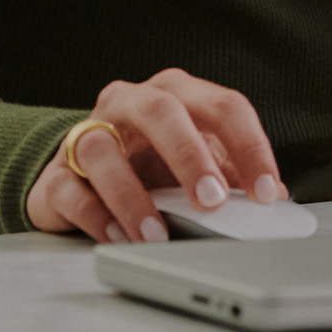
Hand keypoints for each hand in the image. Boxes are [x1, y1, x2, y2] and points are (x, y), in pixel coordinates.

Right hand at [26, 69, 286, 243]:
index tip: (266, 192)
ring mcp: (88, 133)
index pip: (223, 106)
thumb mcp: (197, 163)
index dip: (250, 146)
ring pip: (104, 150)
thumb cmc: (149, 162)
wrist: (81, 174)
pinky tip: (118, 237)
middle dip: (190, 157)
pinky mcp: (56, 173)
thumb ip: (233, 176)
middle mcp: (132, 103)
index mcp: (178, 94)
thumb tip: (276, 200)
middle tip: (211, 202)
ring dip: (133, 197)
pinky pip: (71, 191)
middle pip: (163, 111)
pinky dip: (96, 216)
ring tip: (157, 234)